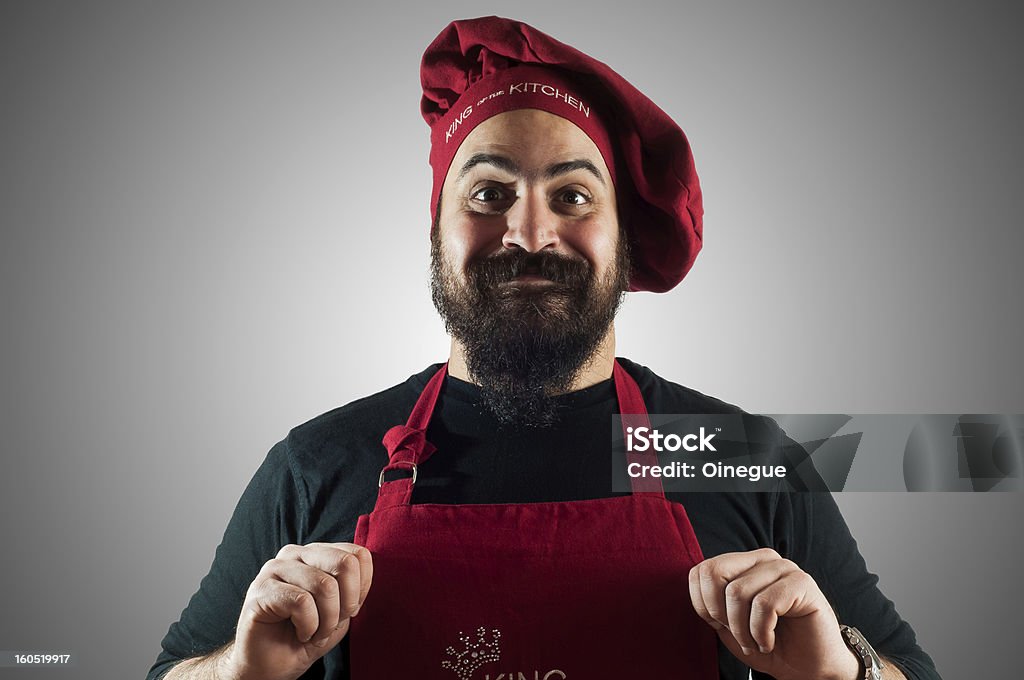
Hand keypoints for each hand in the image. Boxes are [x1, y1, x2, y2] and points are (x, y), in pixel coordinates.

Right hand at [220, 543, 372, 679]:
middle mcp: (296, 553)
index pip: (358, 555)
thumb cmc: (307, 635)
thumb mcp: (341, 610)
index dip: (360, 590)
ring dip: (327, 620)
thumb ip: (354, 588)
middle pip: (345, 563)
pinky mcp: (261, 588)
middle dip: (347, 603)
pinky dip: (309, 626)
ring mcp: (276, 568)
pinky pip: (302, 602)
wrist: (272, 666)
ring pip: (325, 585)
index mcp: (317, 553)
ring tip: (314, 632)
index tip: (346, 611)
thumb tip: (363, 571)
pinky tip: (300, 633)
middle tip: (331, 623)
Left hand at [688, 548, 859, 679]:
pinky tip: (770, 642)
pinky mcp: (802, 582)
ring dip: (743, 630)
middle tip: (739, 635)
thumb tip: (696, 586)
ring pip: (737, 592)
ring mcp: (784, 567)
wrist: (809, 669)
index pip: (701, 571)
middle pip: (714, 573)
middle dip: (719, 613)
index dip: (703, 605)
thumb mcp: (729, 625)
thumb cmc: (769, 645)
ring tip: (757, 642)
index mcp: (743, 564)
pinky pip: (764, 604)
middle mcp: (763, 559)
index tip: (723, 627)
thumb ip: (711, 604)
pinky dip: (761, 632)